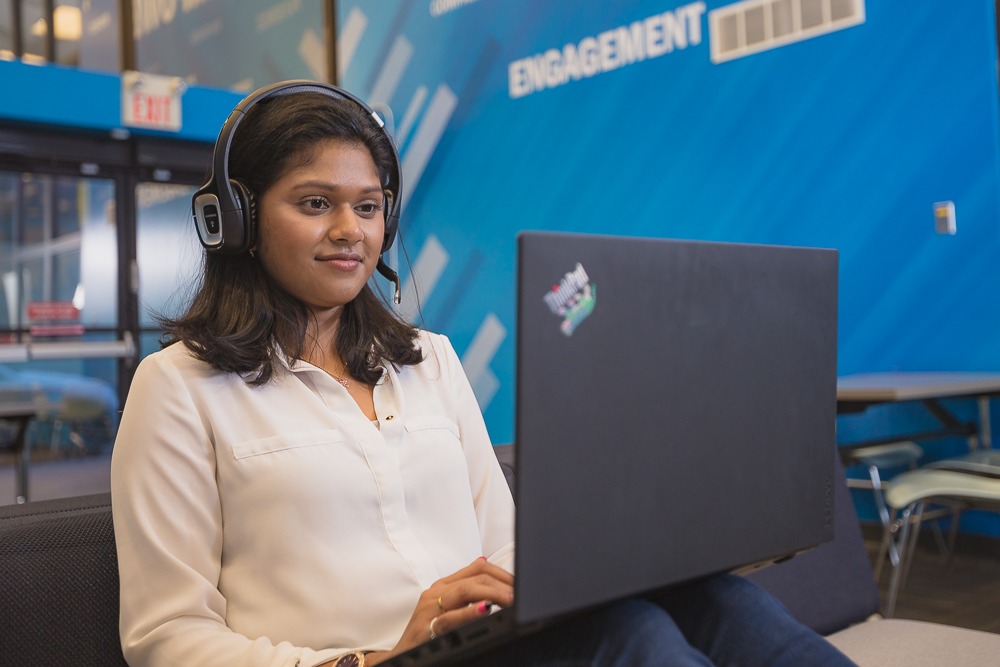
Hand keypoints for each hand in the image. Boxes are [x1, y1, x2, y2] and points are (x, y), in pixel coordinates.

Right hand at [366, 558, 513, 664]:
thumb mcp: (446, 607)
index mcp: (443, 585)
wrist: (401, 656)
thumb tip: (487, 569)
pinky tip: (484, 610)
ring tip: (509, 599)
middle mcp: (435, 592)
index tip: (518, 583)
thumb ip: (465, 589)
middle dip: (501, 584)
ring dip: (492, 594)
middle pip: (475, 578)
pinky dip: (468, 612)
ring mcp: (429, 609)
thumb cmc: (425, 632)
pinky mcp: (426, 628)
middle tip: (519, 594)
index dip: (501, 573)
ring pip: (464, 591)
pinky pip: (449, 617)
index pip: (477, 568)